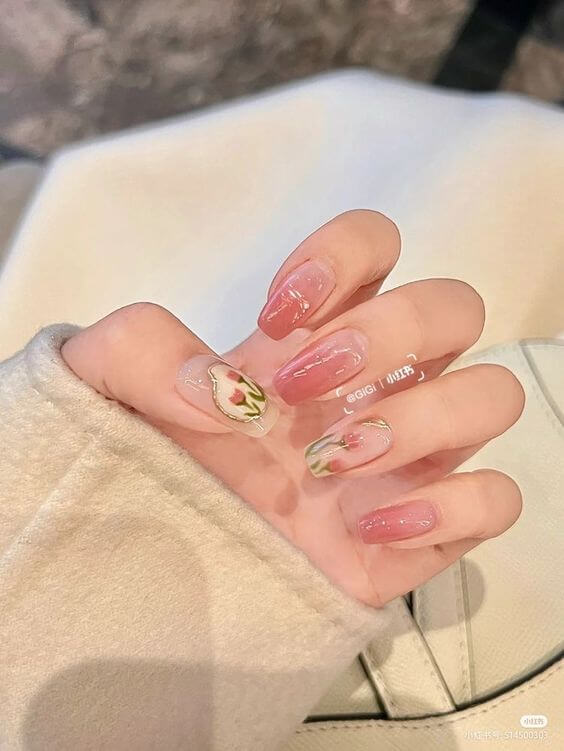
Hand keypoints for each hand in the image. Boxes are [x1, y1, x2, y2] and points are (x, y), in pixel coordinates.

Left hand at [61, 210, 523, 605]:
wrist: (161, 557)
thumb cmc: (147, 458)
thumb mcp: (107, 385)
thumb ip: (140, 351)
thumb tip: (221, 390)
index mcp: (314, 331)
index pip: (376, 244)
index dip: (342, 259)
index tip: (277, 316)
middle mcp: (376, 380)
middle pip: (455, 308)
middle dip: (389, 335)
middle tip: (301, 389)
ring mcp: (409, 453)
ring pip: (491, 396)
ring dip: (420, 421)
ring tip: (329, 465)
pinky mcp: (424, 528)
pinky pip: (496, 500)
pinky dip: (450, 508)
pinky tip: (367, 529)